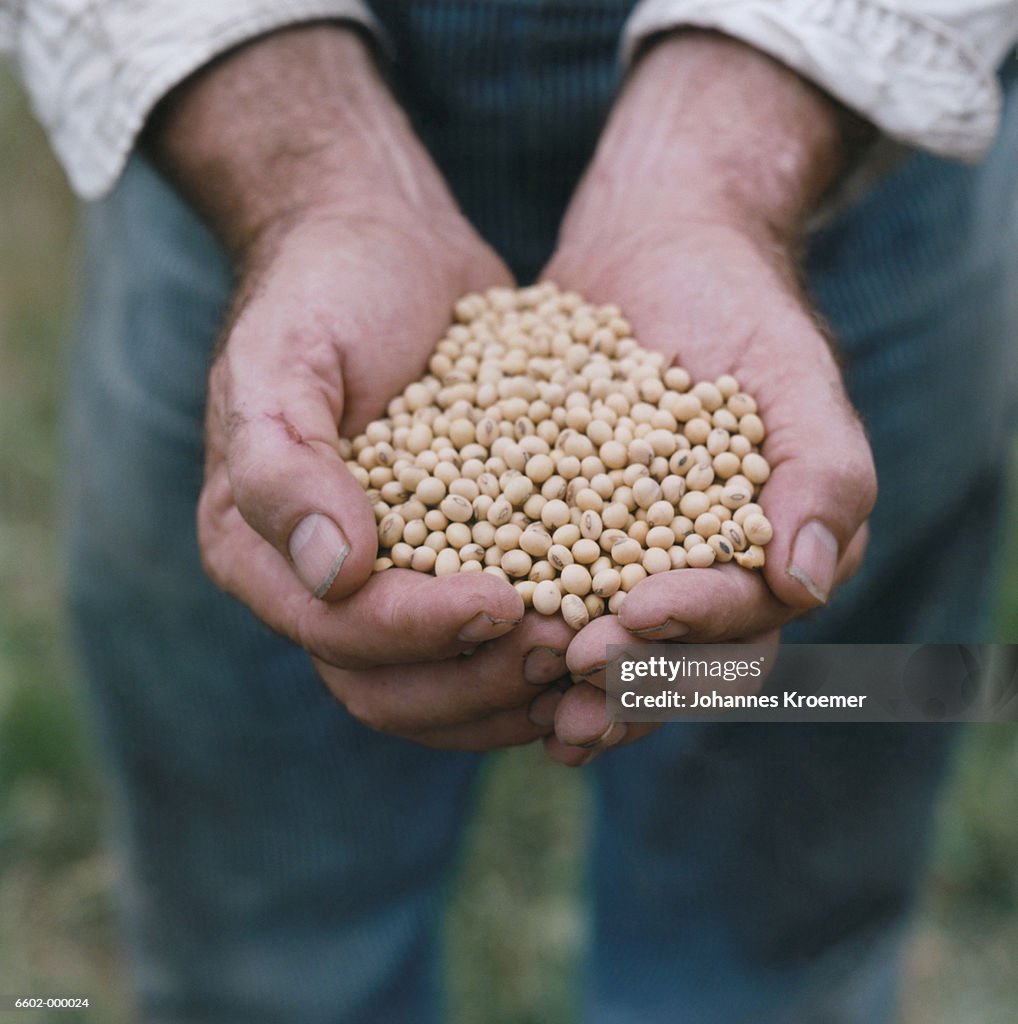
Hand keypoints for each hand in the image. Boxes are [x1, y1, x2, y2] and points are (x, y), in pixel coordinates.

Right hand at [148, 25, 574, 747]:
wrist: (386, 246)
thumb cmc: (324, 293)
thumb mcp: (284, 361)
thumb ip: (283, 467)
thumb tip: (333, 574)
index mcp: (263, 553)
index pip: (337, 635)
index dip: (417, 634)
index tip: (502, 601)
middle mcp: (324, 586)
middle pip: (393, 690)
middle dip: (477, 683)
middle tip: (563, 648)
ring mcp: (395, 579)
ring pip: (448, 684)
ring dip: (517, 690)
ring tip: (591, 656)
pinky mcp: (458, 558)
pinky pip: (495, 634)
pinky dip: (544, 646)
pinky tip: (605, 629)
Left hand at [539, 31, 876, 764]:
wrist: (652, 251)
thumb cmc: (735, 306)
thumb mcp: (793, 375)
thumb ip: (821, 473)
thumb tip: (804, 582)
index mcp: (768, 556)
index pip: (746, 620)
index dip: (696, 625)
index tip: (637, 611)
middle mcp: (702, 575)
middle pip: (677, 659)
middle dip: (631, 677)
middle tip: (574, 671)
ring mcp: (630, 562)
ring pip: (611, 648)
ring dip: (577, 685)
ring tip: (535, 705)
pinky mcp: (564, 536)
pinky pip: (546, 594)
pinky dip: (523, 631)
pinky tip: (480, 649)